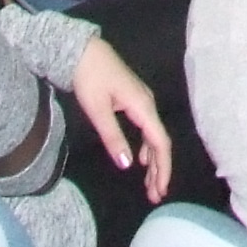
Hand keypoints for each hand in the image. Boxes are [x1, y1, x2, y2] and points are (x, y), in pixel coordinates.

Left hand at [68, 37, 171, 200]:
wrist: (83, 51)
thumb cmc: (90, 78)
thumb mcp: (98, 110)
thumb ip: (113, 137)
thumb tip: (128, 165)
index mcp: (143, 106)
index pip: (160, 142)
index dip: (163, 168)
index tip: (160, 190)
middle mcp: (147, 103)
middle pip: (160, 141)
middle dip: (160, 169)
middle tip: (155, 195)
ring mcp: (142, 101)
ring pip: (154, 136)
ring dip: (154, 161)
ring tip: (149, 184)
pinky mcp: (134, 100)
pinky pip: (147, 129)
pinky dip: (147, 147)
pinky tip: (142, 159)